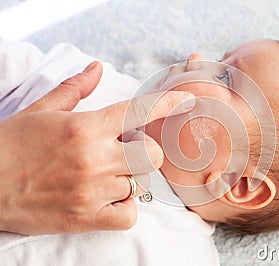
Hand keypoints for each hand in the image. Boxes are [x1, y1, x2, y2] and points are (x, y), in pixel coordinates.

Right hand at [0, 61, 194, 234]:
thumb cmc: (11, 145)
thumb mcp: (41, 109)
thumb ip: (75, 88)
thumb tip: (97, 67)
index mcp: (84, 127)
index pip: (138, 111)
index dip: (166, 103)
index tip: (185, 100)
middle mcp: (93, 158)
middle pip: (150, 154)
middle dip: (143, 151)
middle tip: (123, 151)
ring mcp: (92, 191)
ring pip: (139, 184)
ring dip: (128, 178)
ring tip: (104, 176)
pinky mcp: (86, 218)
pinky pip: (129, 214)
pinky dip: (125, 208)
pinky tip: (109, 200)